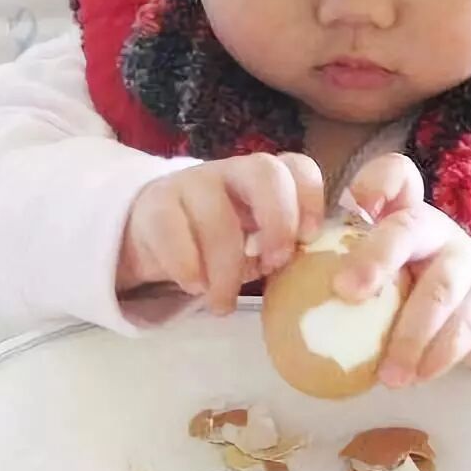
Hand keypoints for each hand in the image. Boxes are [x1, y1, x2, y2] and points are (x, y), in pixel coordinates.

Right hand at [117, 153, 323, 314]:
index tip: (309, 239)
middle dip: (277, 219)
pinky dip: (187, 264)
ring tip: (223, 302)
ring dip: (225, 267)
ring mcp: (192, 183)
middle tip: (274, 264)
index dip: (310, 198)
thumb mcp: (256, 245)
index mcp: (266, 179)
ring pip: (216, 212)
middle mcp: (233, 172)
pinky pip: (172, 228)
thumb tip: (317, 282)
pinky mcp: (155, 205)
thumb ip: (283, 251)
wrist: (153, 236)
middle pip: (264, 171)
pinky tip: (194, 286)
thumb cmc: (221, 243)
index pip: (298, 167)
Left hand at [334, 153, 470, 386]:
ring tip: (388, 375)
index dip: (375, 184)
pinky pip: (462, 329)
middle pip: (408, 228)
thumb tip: (269, 275)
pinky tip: (414, 378)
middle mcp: (433, 229)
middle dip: (376, 257)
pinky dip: (436, 357)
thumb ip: (333, 262)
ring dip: (410, 333)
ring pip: (440, 288)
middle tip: (346, 292)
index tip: (353, 207)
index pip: (395, 175)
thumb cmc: (408, 282)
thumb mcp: (380, 261)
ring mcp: (463, 263)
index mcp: (400, 212)